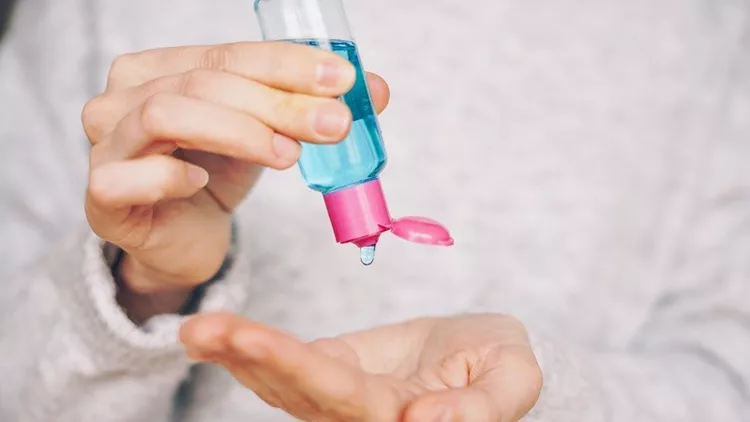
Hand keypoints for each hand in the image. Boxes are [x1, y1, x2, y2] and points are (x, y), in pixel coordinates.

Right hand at [82, 42, 390, 295]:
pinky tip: (203, 183)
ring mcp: (106, 145)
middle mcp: (123, 97)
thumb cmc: (217, 176)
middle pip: (204, 81)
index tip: (344, 82)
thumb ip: (311, 108)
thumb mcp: (268, 134)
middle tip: (334, 125)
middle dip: (279, 102)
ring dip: (240, 131)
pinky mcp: (101, 195)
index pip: (228, 53)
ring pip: (167, 114)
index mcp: (160, 69)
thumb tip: (375, 88)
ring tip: (288, 156)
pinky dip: (171, 175)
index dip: (289, 65)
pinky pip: (128, 175)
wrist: (181, 240)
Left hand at [180, 313, 541, 421]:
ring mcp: (337, 394)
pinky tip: (209, 335)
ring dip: (236, 353)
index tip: (255, 341)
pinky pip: (283, 363)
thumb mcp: (511, 379)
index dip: (300, 369)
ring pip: (280, 380)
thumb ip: (483, 408)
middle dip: (252, 356)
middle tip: (202, 330)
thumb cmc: (500, 363)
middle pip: (298, 390)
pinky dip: (246, 349)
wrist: (479, 353)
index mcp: (400, 416)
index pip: (343, 397)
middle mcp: (358, 414)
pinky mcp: (329, 369)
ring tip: (194, 329)